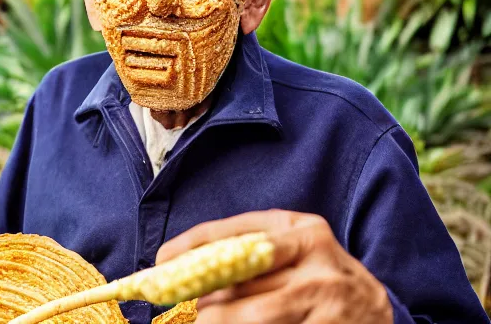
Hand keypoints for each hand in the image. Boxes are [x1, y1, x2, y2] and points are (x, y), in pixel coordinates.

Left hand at [156, 210, 392, 323]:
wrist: (380, 312)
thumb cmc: (325, 278)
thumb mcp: (297, 253)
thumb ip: (255, 256)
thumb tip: (198, 275)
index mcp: (301, 228)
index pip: (239, 229)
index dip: (196, 242)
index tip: (162, 257)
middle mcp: (314, 254)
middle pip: (242, 269)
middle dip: (202, 288)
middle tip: (175, 301)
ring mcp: (323, 293)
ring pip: (253, 311)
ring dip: (218, 319)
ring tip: (199, 321)